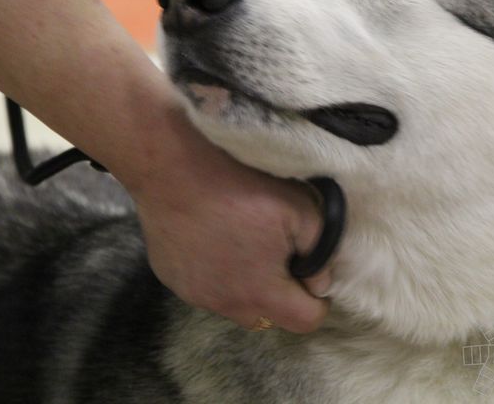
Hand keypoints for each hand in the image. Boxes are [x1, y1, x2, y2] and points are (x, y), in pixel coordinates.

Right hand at [125, 104, 332, 332]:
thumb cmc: (241, 188)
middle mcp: (225, 304)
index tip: (312, 274)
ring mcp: (194, 294)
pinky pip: (205, 289)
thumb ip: (321, 252)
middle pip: (267, 318)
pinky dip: (217, 274)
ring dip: (247, 286)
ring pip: (233, 305)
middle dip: (281, 297)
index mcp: (261, 293)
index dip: (318, 301)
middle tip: (280, 257)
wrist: (173, 171)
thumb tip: (319, 280)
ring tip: (246, 246)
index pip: (305, 322)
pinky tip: (215, 240)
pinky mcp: (172, 279)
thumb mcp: (302, 210)